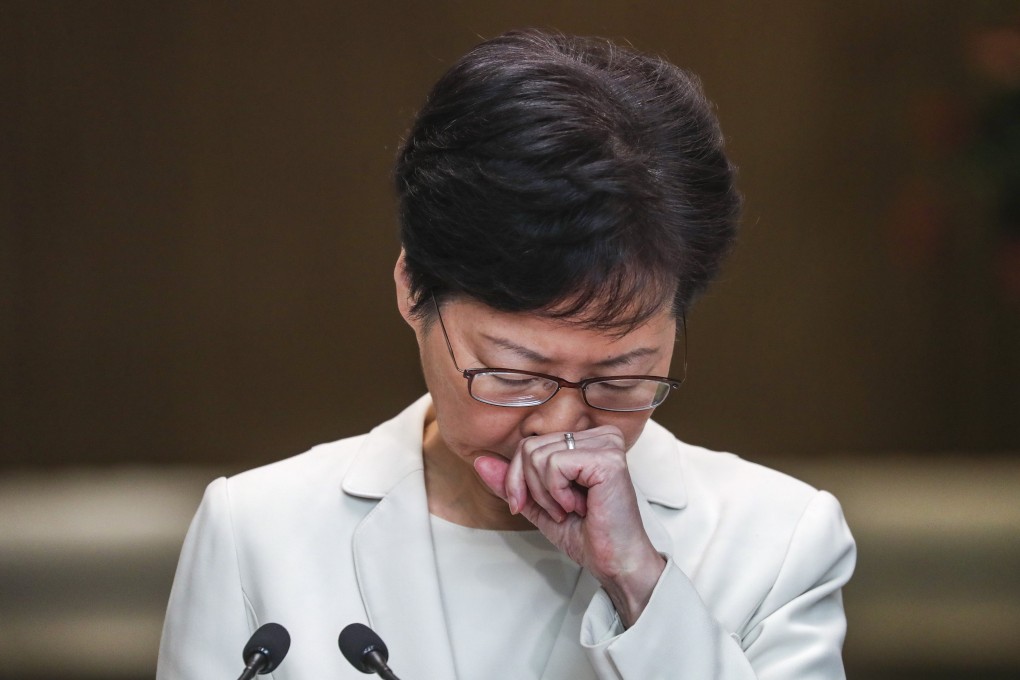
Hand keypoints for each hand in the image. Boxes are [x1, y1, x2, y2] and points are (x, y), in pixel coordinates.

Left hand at [474, 426, 665, 626]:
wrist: (615, 562)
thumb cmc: (587, 534)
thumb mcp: (539, 504)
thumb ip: (512, 482)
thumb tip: (480, 461)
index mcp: (586, 440)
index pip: (529, 443)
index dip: (517, 479)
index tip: (530, 505)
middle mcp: (599, 434)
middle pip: (529, 447)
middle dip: (531, 488)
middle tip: (559, 510)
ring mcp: (605, 443)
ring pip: (537, 455)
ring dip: (546, 494)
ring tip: (571, 509)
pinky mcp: (607, 458)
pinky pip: (553, 464)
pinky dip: (557, 493)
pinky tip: (580, 505)